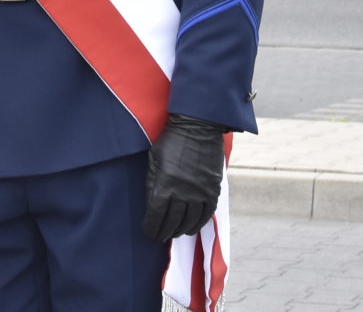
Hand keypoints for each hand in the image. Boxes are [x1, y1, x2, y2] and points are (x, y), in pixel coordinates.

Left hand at [141, 113, 226, 238]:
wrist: (199, 126)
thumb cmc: (171, 141)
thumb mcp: (154, 158)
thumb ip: (152, 182)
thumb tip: (151, 205)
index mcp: (166, 182)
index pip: (156, 215)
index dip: (151, 227)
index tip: (149, 232)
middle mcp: (183, 190)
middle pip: (172, 221)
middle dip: (164, 232)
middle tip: (159, 236)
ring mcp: (200, 191)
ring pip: (190, 220)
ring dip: (180, 230)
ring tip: (174, 233)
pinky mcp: (213, 189)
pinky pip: (206, 213)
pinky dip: (198, 224)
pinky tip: (191, 228)